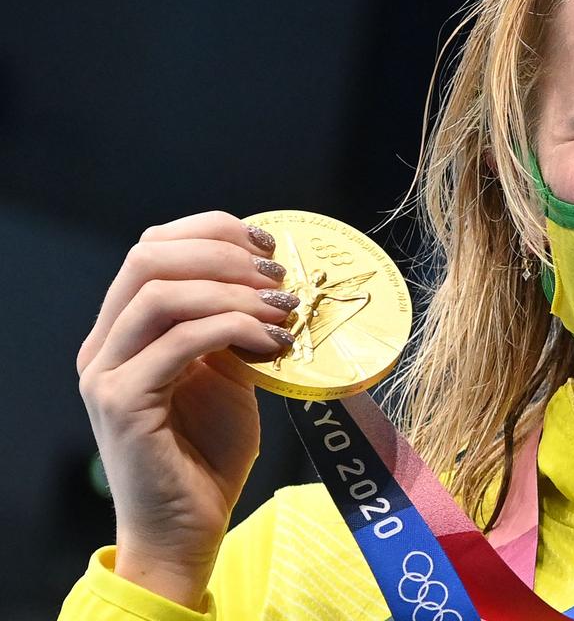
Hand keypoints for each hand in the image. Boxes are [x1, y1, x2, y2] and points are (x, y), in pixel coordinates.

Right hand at [76, 211, 298, 608]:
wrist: (188, 527)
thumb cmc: (207, 453)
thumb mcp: (228, 374)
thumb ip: (232, 327)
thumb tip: (272, 282)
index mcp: (125, 330)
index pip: (152, 248)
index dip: (211, 231)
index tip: (269, 242)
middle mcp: (105, 344)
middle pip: (148, 257)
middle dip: (222, 252)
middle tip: (278, 275)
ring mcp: (107, 372)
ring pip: (159, 293)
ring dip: (232, 290)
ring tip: (283, 308)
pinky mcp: (122, 403)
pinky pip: (179, 342)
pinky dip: (234, 329)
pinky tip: (274, 344)